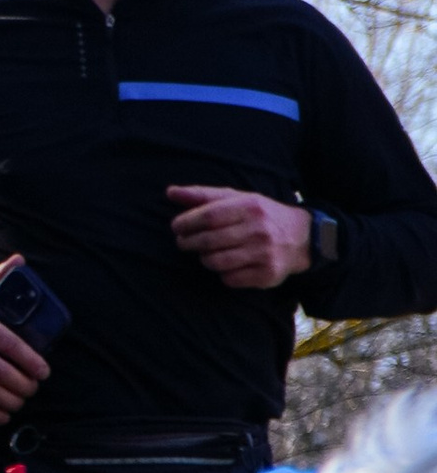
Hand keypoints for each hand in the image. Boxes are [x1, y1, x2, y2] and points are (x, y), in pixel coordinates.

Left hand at [169, 184, 312, 289]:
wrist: (302, 238)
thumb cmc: (260, 215)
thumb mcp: (237, 199)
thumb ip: (203, 196)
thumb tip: (170, 192)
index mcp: (251, 207)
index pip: (209, 216)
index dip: (187, 222)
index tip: (176, 227)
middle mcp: (259, 230)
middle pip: (209, 241)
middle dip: (188, 243)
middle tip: (183, 242)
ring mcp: (264, 254)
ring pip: (216, 262)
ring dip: (204, 258)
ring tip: (205, 252)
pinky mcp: (267, 275)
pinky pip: (230, 279)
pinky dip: (222, 273)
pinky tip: (226, 264)